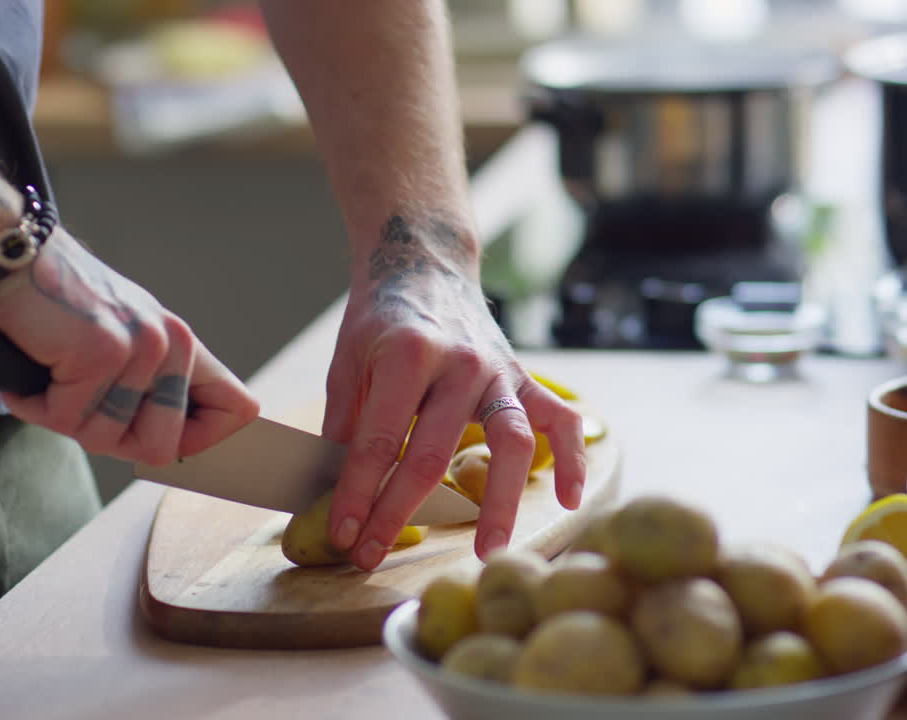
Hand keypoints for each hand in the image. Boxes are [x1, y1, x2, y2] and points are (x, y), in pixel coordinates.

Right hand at [0, 226, 258, 463]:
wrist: (11, 258)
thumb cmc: (56, 306)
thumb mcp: (121, 342)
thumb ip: (151, 388)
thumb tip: (169, 451)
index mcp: (183, 345)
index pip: (237, 410)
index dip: (203, 443)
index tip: (162, 445)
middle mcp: (172, 343)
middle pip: (160, 448)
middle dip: (109, 439)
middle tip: (76, 400)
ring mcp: (141, 348)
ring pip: (106, 439)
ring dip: (64, 418)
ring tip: (50, 374)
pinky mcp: (102, 353)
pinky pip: (67, 420)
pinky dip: (35, 405)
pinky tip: (30, 368)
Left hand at [322, 213, 585, 569]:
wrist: (424, 264)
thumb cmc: (379, 319)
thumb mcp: (347, 362)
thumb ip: (344, 425)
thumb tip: (336, 493)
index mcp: (407, 355)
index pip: (380, 440)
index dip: (358, 493)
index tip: (343, 534)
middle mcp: (459, 363)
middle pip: (433, 453)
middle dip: (399, 512)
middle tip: (373, 557)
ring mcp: (498, 371)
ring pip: (509, 443)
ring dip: (498, 502)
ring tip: (486, 551)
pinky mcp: (524, 376)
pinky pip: (561, 420)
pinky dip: (571, 458)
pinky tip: (567, 499)